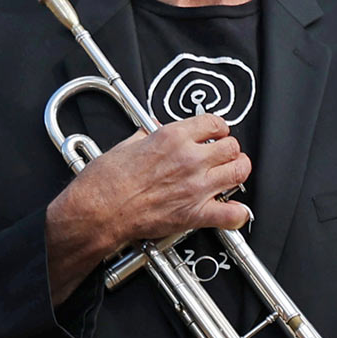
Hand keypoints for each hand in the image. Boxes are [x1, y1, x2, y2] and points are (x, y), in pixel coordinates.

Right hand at [45, 114, 250, 301]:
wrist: (97, 211)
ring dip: (237, 172)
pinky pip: (231, 215)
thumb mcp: (124, 146)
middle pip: (232, 147)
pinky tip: (233, 211)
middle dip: (230, 150)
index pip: (214, 123)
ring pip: (239, 172)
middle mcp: (188, 159)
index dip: (218, 129)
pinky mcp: (194, 214)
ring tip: (230, 175)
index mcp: (172, 138)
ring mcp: (195, 187)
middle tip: (223, 155)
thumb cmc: (104, 183)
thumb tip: (151, 133)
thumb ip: (145, 138)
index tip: (216, 134)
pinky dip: (237, 214)